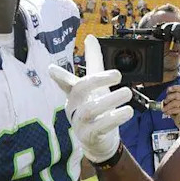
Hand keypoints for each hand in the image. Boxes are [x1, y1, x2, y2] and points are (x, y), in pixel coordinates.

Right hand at [49, 35, 133, 163]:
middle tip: (118, 74)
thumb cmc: (97, 109)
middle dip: (97, 80)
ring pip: (89, 110)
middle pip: (79, 90)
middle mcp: (74, 106)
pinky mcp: (90, 136)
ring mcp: (80, 123)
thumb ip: (93, 62)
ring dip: (110, 99)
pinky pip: (100, 127)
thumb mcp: (96, 86)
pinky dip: (114, 118)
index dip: (59, 76)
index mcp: (75, 93)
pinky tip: (127, 111)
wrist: (99, 142)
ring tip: (127, 92)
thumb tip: (90, 37)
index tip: (52, 69)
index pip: (65, 82)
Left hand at [162, 85, 179, 126]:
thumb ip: (172, 99)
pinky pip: (174, 110)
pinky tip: (166, 113)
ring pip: (174, 103)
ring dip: (167, 106)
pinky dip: (169, 111)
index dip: (175, 88)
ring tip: (164, 109)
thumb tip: (165, 99)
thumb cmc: (179, 111)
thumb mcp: (175, 103)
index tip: (168, 90)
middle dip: (169, 97)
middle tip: (165, 101)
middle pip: (177, 95)